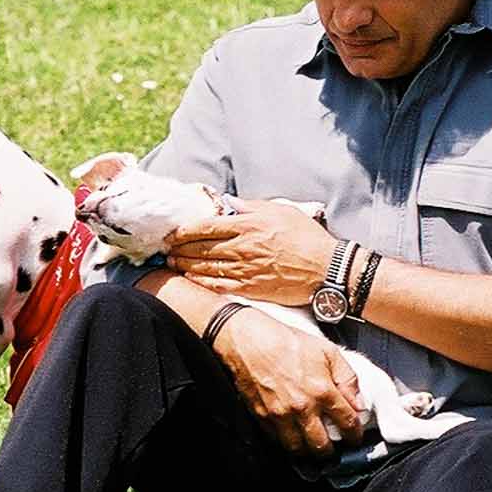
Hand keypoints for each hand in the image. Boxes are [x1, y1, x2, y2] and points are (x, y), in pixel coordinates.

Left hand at [162, 196, 338, 305]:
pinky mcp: (250, 288)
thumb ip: (251, 206)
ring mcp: (245, 269)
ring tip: (171, 264)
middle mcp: (242, 247)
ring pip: (205, 267)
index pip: (205, 226)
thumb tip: (229, 203)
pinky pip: (218, 286)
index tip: (171, 233)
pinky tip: (190, 280)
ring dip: (184, 265)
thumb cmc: (306, 237)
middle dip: (178, 248)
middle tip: (164, 249)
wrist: (327, 269)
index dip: (184, 230)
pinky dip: (200, 282)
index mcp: (247, 225)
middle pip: (200, 248)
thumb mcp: (280, 210)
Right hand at [210, 307, 364, 456]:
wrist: (248, 340)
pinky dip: (286, 441)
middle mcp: (301, 407)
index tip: (355, 436)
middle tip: (334, 446)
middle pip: (321, 445)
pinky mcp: (261, 416)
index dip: (355, 434)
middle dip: (331, 450)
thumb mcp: (327, 351)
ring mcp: (280, 414)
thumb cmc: (284, 341)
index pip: (347, 423)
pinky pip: (276, 440)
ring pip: (297, 449)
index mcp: (322, 391)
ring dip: (307, 450)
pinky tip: (292, 434)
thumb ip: (347, 378)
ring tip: (312, 444)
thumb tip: (358, 402)